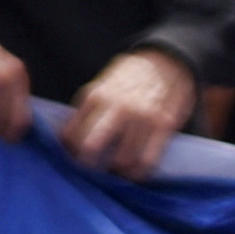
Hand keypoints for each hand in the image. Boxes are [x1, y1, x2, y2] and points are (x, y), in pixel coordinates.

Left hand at [64, 48, 200, 180]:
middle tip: (90, 173)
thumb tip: (67, 140)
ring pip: (121, 159)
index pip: (71, 135)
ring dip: (116, 172)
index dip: (69, 153)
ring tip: (114, 173)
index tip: (72, 160)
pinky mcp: (163, 125)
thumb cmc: (129, 77)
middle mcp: (117, 106)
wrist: (167, 60)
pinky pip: (147, 160)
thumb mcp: (101, 85)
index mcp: (95, 95)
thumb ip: (87, 110)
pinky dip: (138, 173)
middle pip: (91, 147)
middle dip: (87, 166)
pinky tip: (134, 173)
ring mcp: (141, 116)